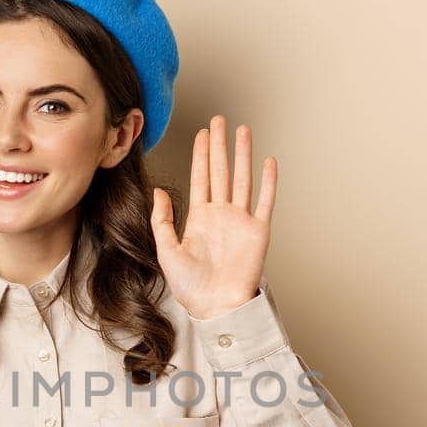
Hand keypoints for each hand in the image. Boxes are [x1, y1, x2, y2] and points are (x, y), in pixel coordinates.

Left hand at [151, 113, 276, 320]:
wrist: (216, 307)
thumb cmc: (191, 287)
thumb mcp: (166, 251)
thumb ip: (162, 220)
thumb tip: (158, 191)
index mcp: (199, 218)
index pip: (200, 178)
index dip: (201, 155)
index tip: (201, 133)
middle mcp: (221, 215)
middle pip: (221, 171)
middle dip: (219, 145)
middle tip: (219, 120)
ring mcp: (241, 221)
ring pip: (242, 179)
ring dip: (243, 155)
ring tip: (243, 131)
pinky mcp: (258, 231)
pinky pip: (265, 201)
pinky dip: (268, 181)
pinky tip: (268, 162)